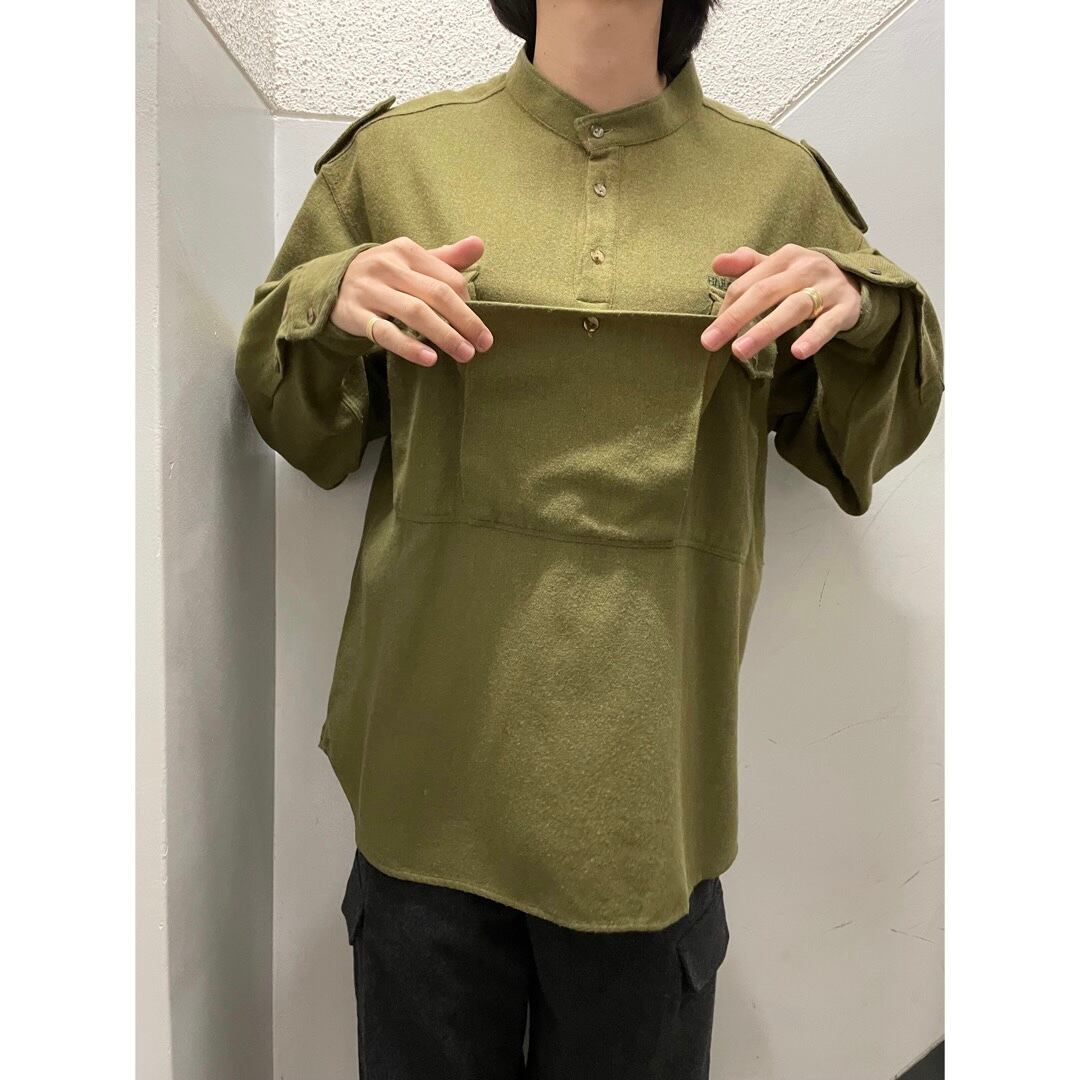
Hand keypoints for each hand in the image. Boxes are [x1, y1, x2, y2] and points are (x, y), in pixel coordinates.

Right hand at [331, 235, 493, 366]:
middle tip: (484, 344)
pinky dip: (409, 346)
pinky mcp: (355, 314)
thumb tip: (479, 244)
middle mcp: (387, 266)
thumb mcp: (411, 260)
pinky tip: (429, 359)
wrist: (333, 283)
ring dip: (444, 335)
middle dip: (465, 321)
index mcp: (406, 250)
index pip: (448, 278)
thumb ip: (446, 257)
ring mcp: (370, 290)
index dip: (468, 304)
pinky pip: (386, 333)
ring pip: (414, 313)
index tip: (478, 327)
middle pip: (436, 294)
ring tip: (465, 355)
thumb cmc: (385, 275)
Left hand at [700, 245, 861, 360]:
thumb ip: (747, 266)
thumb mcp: (777, 268)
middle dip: (735, 318)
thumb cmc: (803, 278)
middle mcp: (805, 268)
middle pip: (765, 293)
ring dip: (764, 330)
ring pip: (792, 308)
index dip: (728, 309)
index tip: (712, 334)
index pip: (748, 283)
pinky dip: (813, 338)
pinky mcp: (846, 308)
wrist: (854, 283)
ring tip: (740, 352)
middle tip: (710, 343)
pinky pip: (828, 324)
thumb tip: (716, 263)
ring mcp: (827, 288)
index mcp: (785, 257)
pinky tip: (797, 352)